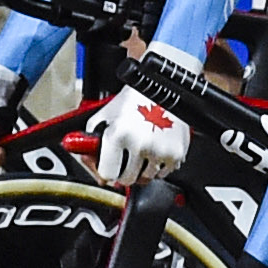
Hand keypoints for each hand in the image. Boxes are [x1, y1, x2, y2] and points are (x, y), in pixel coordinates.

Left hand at [90, 43, 198, 183]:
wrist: (163, 87)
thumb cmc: (133, 99)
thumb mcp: (103, 115)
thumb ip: (91, 142)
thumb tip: (91, 165)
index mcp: (118, 134)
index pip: (107, 174)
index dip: (105, 171)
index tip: (108, 168)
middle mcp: (140, 144)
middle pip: (127, 180)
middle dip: (124, 172)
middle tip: (125, 160)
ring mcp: (160, 151)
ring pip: (146, 178)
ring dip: (142, 169)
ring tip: (142, 150)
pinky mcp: (176, 153)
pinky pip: (164, 173)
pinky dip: (159, 166)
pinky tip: (155, 148)